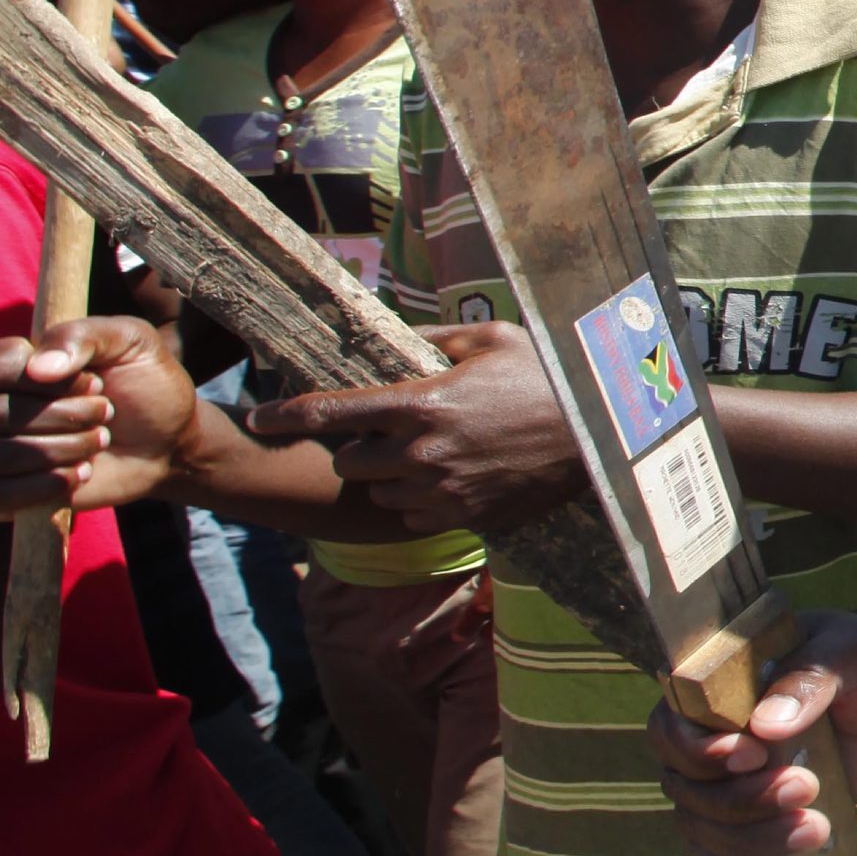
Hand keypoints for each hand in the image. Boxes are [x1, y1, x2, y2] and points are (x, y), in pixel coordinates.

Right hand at [0, 312, 208, 517]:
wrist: (163, 441)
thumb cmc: (139, 383)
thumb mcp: (129, 341)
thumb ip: (82, 337)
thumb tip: (38, 368)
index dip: (42, 379)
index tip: (93, 382)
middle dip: (64, 415)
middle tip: (105, 411)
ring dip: (61, 450)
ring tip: (98, 440)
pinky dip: (44, 486)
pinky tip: (79, 473)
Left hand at [247, 322, 580, 539]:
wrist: (599, 437)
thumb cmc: (548, 377)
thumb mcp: (495, 338)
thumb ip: (437, 338)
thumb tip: (401, 340)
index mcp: (421, 403)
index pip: (331, 411)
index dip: (285, 414)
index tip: (257, 417)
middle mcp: (421, 453)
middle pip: (348, 462)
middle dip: (358, 447)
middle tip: (387, 433)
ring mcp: (441, 490)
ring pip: (378, 493)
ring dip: (388, 477)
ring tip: (425, 457)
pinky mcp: (463, 517)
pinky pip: (414, 516)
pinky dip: (420, 500)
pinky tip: (451, 478)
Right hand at [650, 611, 856, 855]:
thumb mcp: (855, 651)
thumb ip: (811, 679)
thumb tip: (766, 727)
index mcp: (723, 685)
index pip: (672, 725)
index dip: (700, 749)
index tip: (753, 754)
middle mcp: (717, 736)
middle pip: (688, 787)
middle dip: (742, 799)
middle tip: (807, 787)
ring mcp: (737, 781)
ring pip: (705, 827)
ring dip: (750, 839)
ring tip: (814, 830)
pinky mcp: (763, 815)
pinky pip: (726, 855)